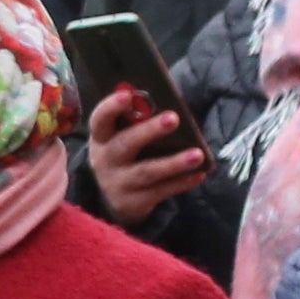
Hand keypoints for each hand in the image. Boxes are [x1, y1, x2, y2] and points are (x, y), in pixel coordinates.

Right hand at [86, 90, 209, 230]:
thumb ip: (136, 121)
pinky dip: (181, 182)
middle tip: (174, 118)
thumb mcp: (122, 137)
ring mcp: (118, 184)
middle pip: (125, 144)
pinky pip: (161, 191)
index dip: (110, 108)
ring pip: (147, 172)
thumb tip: (168, 101)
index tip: (127, 95)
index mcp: (102, 138)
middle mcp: (105, 161)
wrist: (116, 196)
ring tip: (197, 154)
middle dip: (149, 131)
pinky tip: (199, 173)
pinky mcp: (133, 203)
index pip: (100, 120)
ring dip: (174, 163)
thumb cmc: (126, 154)